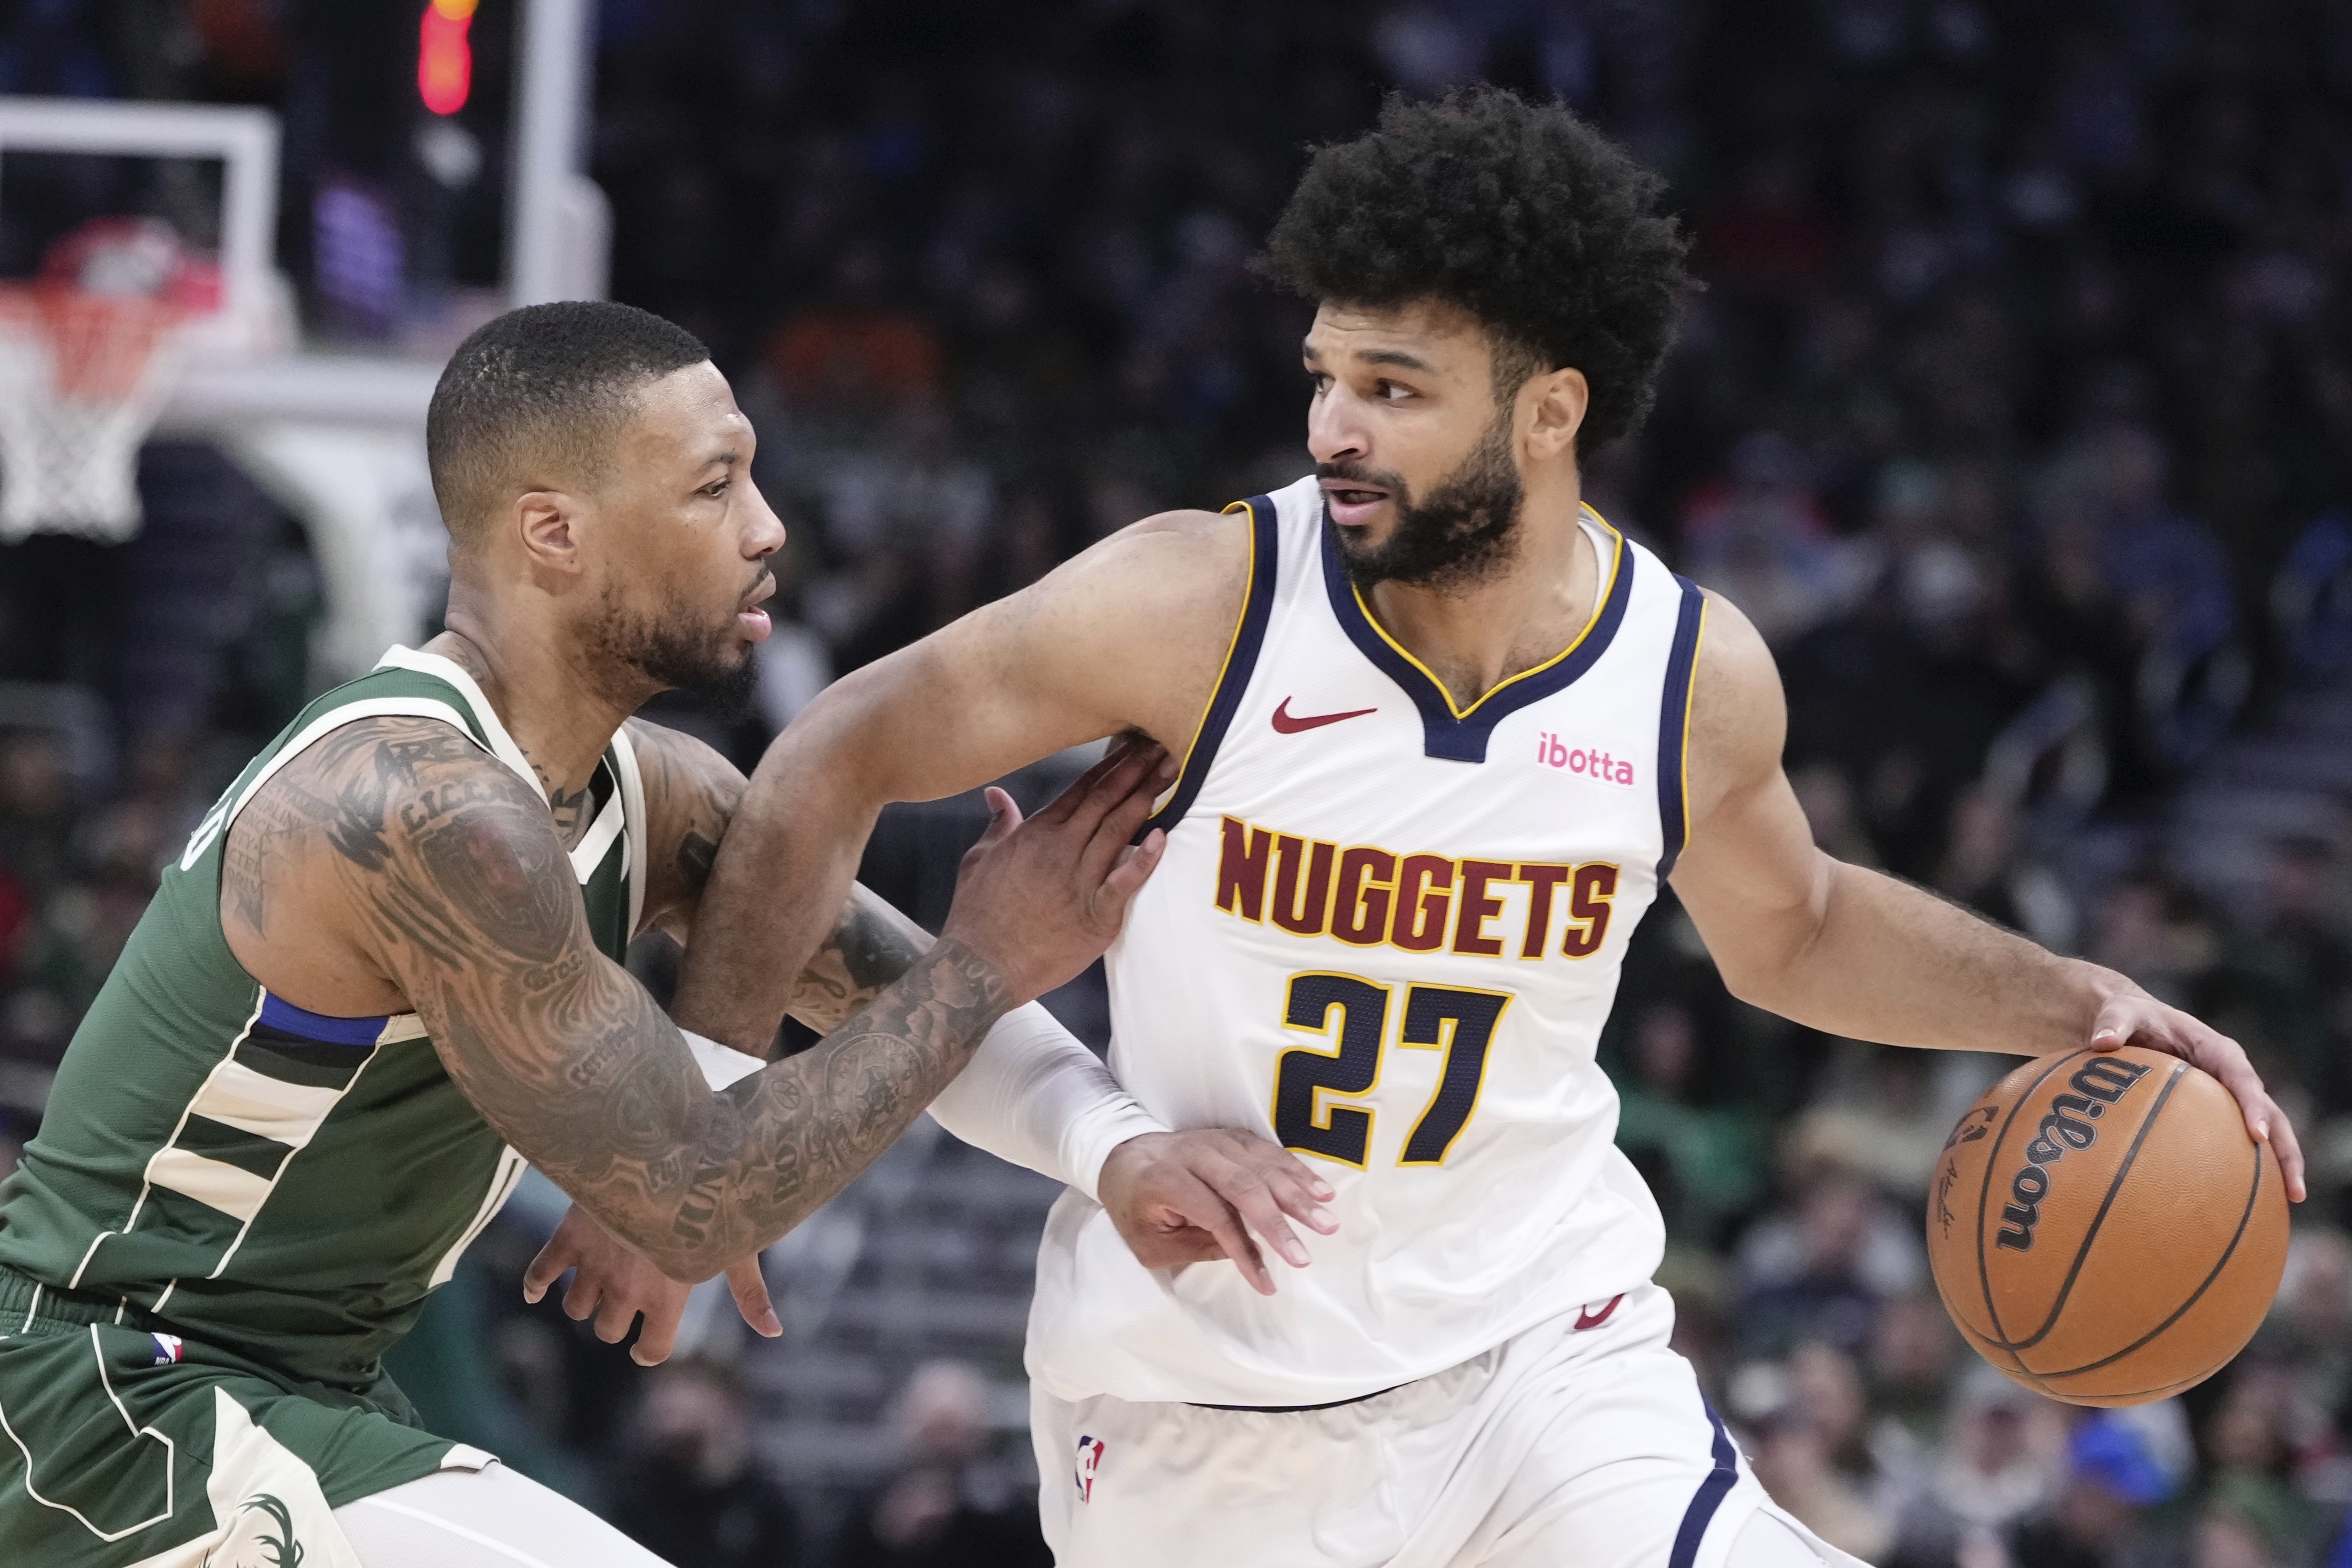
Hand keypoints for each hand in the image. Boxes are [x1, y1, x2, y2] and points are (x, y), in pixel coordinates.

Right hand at [523, 1204, 782, 1363]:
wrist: (657, 1150)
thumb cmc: (708, 1198)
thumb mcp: (734, 1245)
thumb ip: (749, 1292)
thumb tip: (774, 1331)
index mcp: (669, 1296)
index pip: (652, 1350)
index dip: (649, 1350)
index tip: (647, 1344)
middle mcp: (627, 1289)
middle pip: (608, 1331)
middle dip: (617, 1320)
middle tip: (627, 1296)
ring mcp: (594, 1265)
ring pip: (575, 1308)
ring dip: (585, 1300)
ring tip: (601, 1278)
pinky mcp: (568, 1239)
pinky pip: (539, 1274)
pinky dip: (535, 1285)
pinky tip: (539, 1289)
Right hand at [940, 742, 1173, 1003]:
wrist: (979, 968)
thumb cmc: (976, 916)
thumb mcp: (978, 860)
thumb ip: (998, 824)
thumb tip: (997, 795)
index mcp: (1036, 834)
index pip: (1081, 789)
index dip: (1111, 764)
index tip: (1134, 745)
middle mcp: (1060, 850)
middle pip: (1105, 800)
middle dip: (1137, 770)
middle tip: (1164, 745)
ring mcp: (1078, 882)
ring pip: (1117, 830)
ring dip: (1146, 799)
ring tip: (1172, 772)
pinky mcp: (1094, 917)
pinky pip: (1124, 883)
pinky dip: (1144, 860)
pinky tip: (1162, 837)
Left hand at [1096, 1129, 1340, 1294]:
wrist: (1123, 1156)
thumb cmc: (1134, 1207)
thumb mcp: (1148, 1243)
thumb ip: (1194, 1248)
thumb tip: (1245, 1251)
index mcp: (1165, 1179)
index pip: (1213, 1214)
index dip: (1242, 1250)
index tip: (1266, 1283)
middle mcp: (1194, 1153)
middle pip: (1244, 1185)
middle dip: (1278, 1222)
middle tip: (1306, 1254)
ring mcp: (1216, 1140)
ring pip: (1262, 1165)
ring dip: (1298, 1195)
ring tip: (1326, 1221)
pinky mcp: (1232, 1136)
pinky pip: (1269, 1152)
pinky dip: (1297, 1171)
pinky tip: (1321, 1191)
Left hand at [2089, 989, 2306, 1201]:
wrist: (2133, 1022)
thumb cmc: (2130, 1017)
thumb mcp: (2120, 1012)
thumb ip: (2113, 1023)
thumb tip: (2102, 1042)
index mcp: (2216, 1050)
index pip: (2241, 1076)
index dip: (2252, 1105)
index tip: (2256, 1135)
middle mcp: (2232, 1075)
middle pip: (2269, 1112)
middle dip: (2284, 1147)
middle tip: (2293, 1187)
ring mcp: (2229, 1096)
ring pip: (2265, 1131)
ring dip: (2281, 1164)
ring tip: (2292, 1200)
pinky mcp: (2218, 1113)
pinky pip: (2236, 1140)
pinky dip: (2247, 1166)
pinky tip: (2247, 1201)